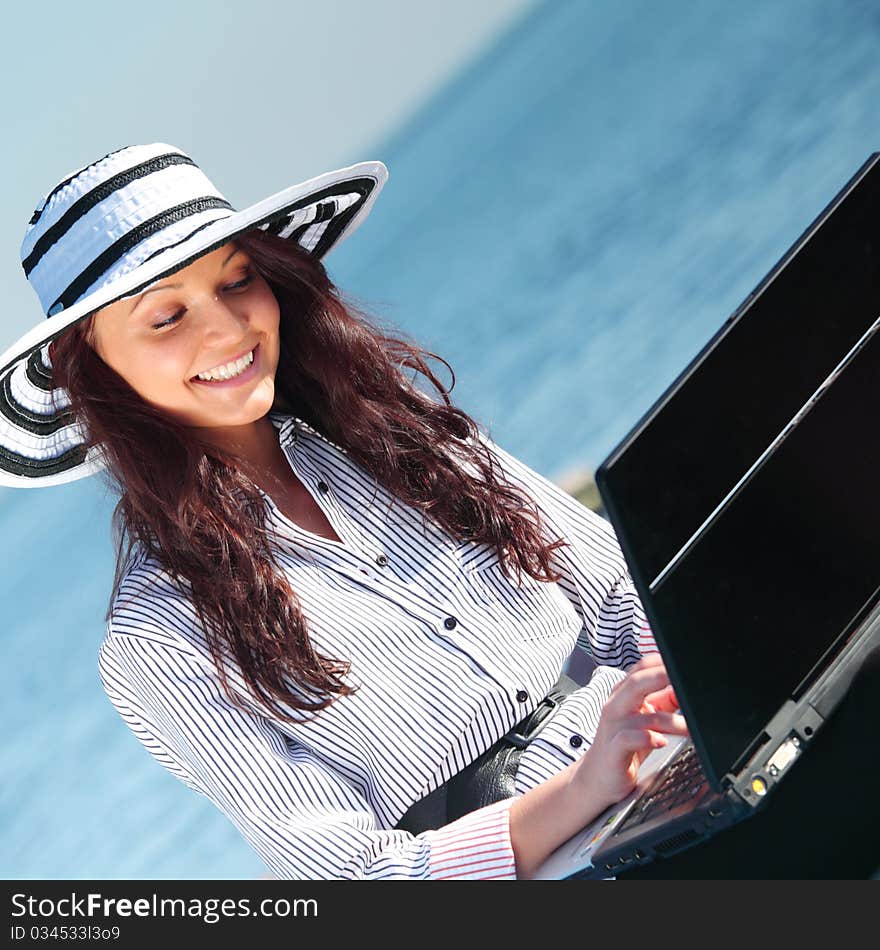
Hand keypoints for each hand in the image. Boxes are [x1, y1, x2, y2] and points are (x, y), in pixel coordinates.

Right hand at [572, 653, 688, 808]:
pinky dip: (648, 738)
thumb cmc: (624, 747)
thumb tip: (685, 689)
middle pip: (637, 683)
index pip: (642, 669)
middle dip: (662, 678)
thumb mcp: (646, 720)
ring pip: (643, 714)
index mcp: (624, 695)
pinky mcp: (614, 750)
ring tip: (690, 729)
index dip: (662, 663)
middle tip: (684, 681)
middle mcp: (617, 706)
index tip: (684, 665)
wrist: (598, 777)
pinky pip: (630, 739)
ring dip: (672, 721)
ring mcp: (614, 727)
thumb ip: (665, 703)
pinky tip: (660, 742)